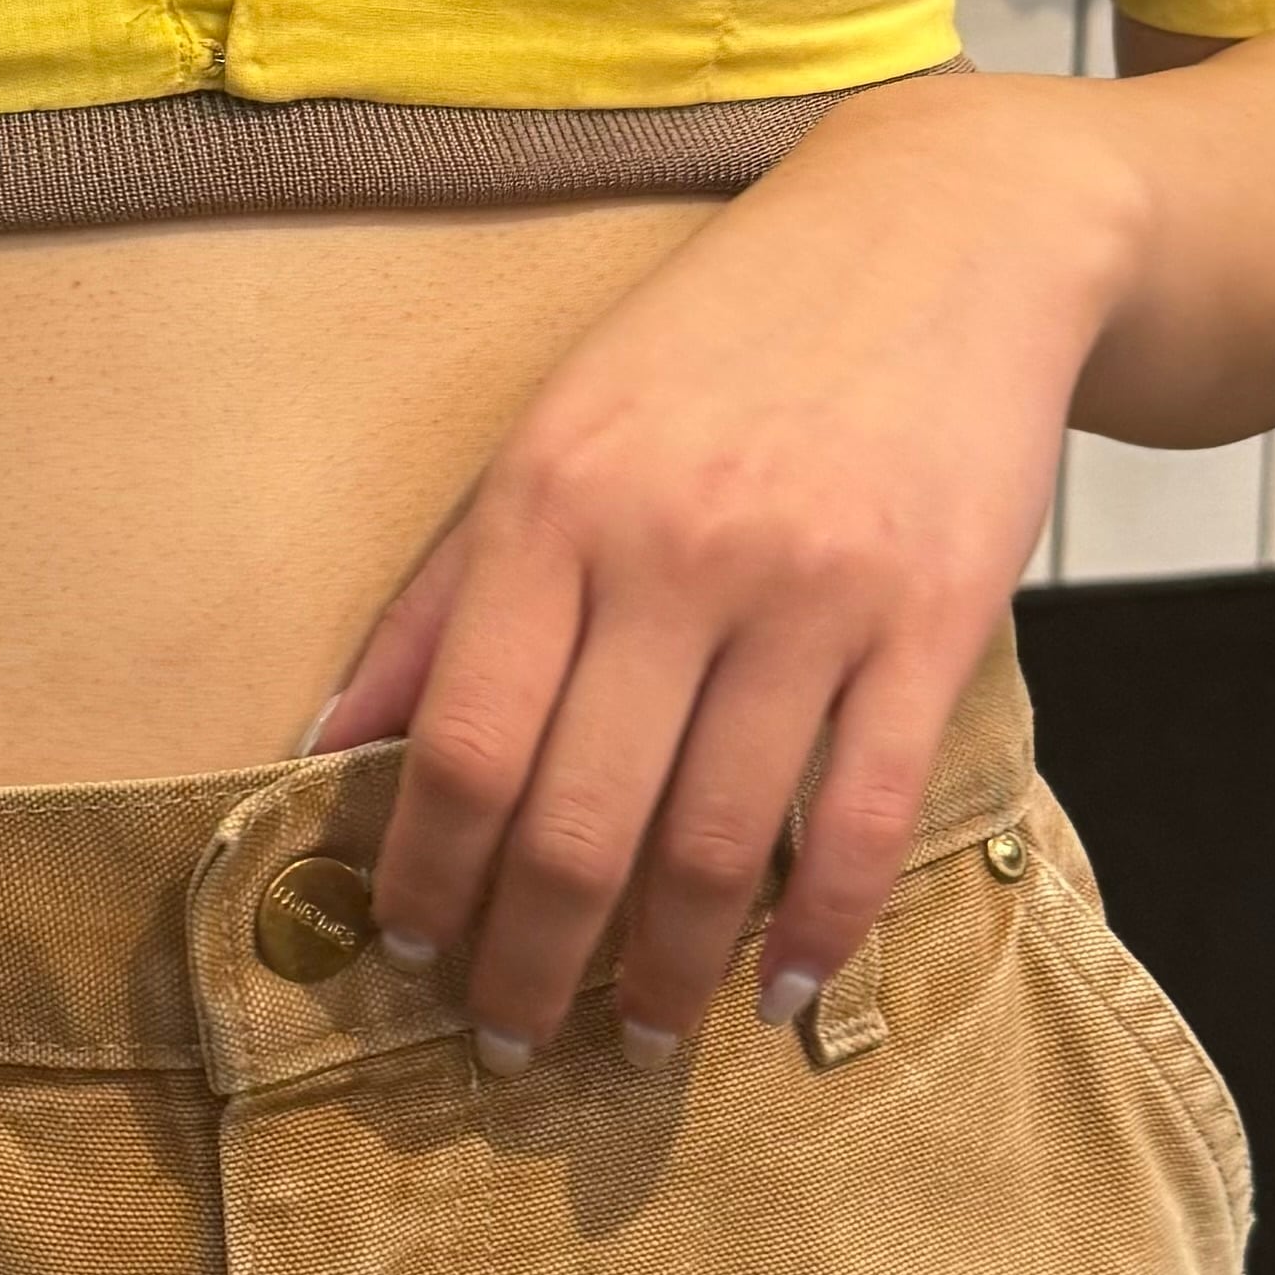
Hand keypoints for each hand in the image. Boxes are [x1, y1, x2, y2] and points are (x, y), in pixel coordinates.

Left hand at [312, 73, 1140, 1060]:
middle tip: (511, 1040)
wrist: (948, 234)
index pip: (459, 742)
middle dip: (532, 962)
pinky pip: (864, 815)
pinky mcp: (934, 619)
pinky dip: (821, 926)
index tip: (413, 954)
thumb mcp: (555, 430)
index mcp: (553, 501)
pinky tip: (780, 988)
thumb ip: (445, 594)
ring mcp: (811, 591)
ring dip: (666, 974)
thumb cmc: (726, 338)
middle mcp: (673, 551)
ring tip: (639, 1040)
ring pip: (715, 842)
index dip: (427, 876)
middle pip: (576, 820)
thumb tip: (326, 741)